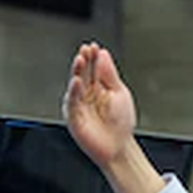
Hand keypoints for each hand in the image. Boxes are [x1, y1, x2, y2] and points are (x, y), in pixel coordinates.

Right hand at [62, 42, 164, 192]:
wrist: (119, 146)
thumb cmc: (121, 123)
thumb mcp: (120, 94)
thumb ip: (110, 75)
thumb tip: (104, 55)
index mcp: (98, 87)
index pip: (93, 68)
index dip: (93, 57)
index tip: (94, 46)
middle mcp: (86, 94)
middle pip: (83, 73)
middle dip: (84, 61)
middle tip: (86, 50)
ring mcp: (79, 105)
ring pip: (75, 84)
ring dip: (77, 71)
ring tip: (81, 59)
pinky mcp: (74, 117)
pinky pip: (72, 102)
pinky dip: (73, 91)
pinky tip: (77, 81)